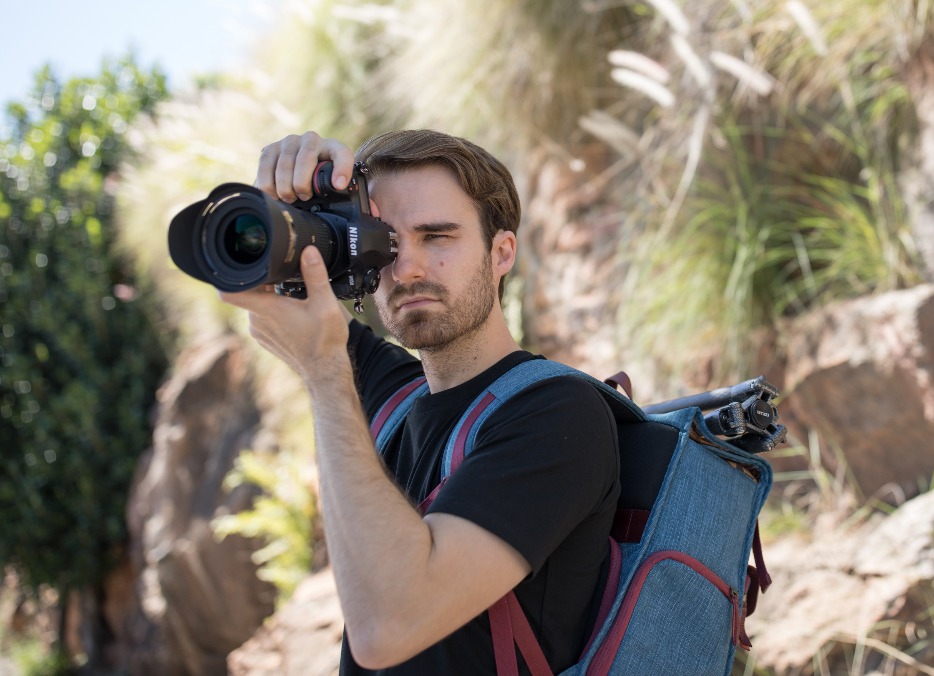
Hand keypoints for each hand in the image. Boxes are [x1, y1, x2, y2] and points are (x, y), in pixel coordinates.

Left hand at [219, 246, 350, 383]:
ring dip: (268, 296)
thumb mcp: (325, 303)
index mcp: (267, 308)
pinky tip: (291, 311)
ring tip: (290, 295)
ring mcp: (259, 331)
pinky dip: (271, 311)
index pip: (230, 292)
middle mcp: (257, 321)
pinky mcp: (264, 339)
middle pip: (247, 292)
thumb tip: (309, 251)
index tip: (235, 263)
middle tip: (282, 276)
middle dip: (262, 282)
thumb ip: (316, 274)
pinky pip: (261, 317)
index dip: (226, 276)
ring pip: (255, 304)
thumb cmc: (325, 340)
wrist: (325, 370)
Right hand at [256, 131, 355, 201]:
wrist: (295, 172)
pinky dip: (268, 183)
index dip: (342, 168)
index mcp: (334, 149)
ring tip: (289, 198)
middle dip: (303, 183)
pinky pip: (266, 164)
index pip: (342, 153)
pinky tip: (274, 194)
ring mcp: (290, 142)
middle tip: (304, 198)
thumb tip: (372, 212)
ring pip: (285, 162)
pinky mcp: (270, 148)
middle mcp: (312, 140)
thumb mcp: (339, 189)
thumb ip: (355, 198)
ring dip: (285, 185)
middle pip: (306, 159)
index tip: (339, 186)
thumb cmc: (322, 184)